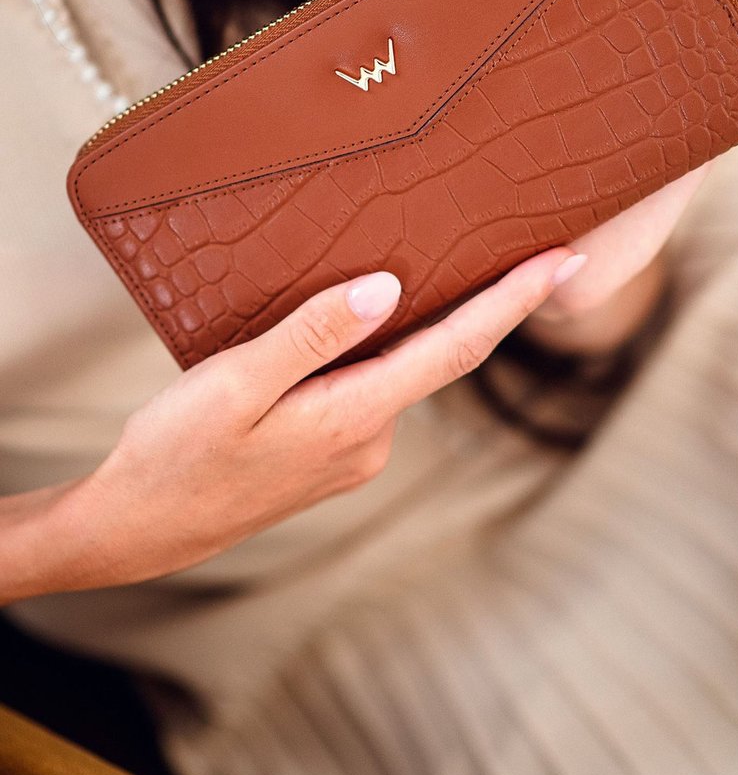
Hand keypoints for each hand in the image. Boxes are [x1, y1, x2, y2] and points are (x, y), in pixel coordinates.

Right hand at [7, 246, 580, 597]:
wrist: (139, 528)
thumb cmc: (178, 453)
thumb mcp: (238, 382)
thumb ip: (315, 333)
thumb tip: (389, 289)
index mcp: (353, 417)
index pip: (454, 350)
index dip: (511, 303)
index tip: (561, 263)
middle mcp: (369, 440)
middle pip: (438, 357)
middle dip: (485, 307)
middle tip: (525, 247)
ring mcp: (352, 452)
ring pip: (398, 372)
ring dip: (422, 327)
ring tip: (436, 269)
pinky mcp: (331, 454)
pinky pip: (370, 389)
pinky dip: (379, 353)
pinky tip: (363, 323)